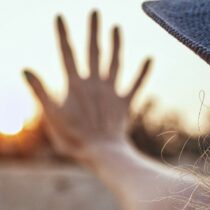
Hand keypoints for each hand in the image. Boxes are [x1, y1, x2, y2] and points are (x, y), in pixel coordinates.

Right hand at [24, 11, 151, 162]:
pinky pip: (136, 85)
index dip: (62, 34)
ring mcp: (112, 92)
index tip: (60, 16)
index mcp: (76, 86)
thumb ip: (40, 92)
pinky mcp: (125, 103)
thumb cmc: (74, 138)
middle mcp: (95, 84)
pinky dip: (143, 72)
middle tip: (96, 11)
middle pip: (94, 51)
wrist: (100, 153)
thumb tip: (26, 69)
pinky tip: (150, 58)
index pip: (67, 54)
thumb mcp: (51, 116)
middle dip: (94, 30)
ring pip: (115, 63)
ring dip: (116, 44)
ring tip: (117, 28)